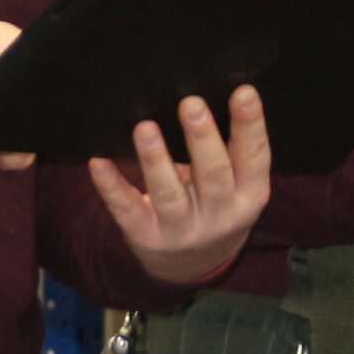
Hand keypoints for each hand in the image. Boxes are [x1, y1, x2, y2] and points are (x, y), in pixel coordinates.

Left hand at [88, 86, 273, 287]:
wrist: (191, 265)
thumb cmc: (215, 204)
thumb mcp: (238, 185)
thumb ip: (231, 150)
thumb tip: (210, 88)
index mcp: (249, 195)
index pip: (255, 158)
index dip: (251, 126)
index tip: (244, 92)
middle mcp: (219, 214)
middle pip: (212, 176)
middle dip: (202, 139)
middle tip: (191, 104)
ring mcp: (181, 229)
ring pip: (169, 194)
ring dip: (156, 160)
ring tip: (145, 128)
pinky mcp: (146, 235)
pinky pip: (127, 209)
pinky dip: (111, 186)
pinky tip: (98, 162)